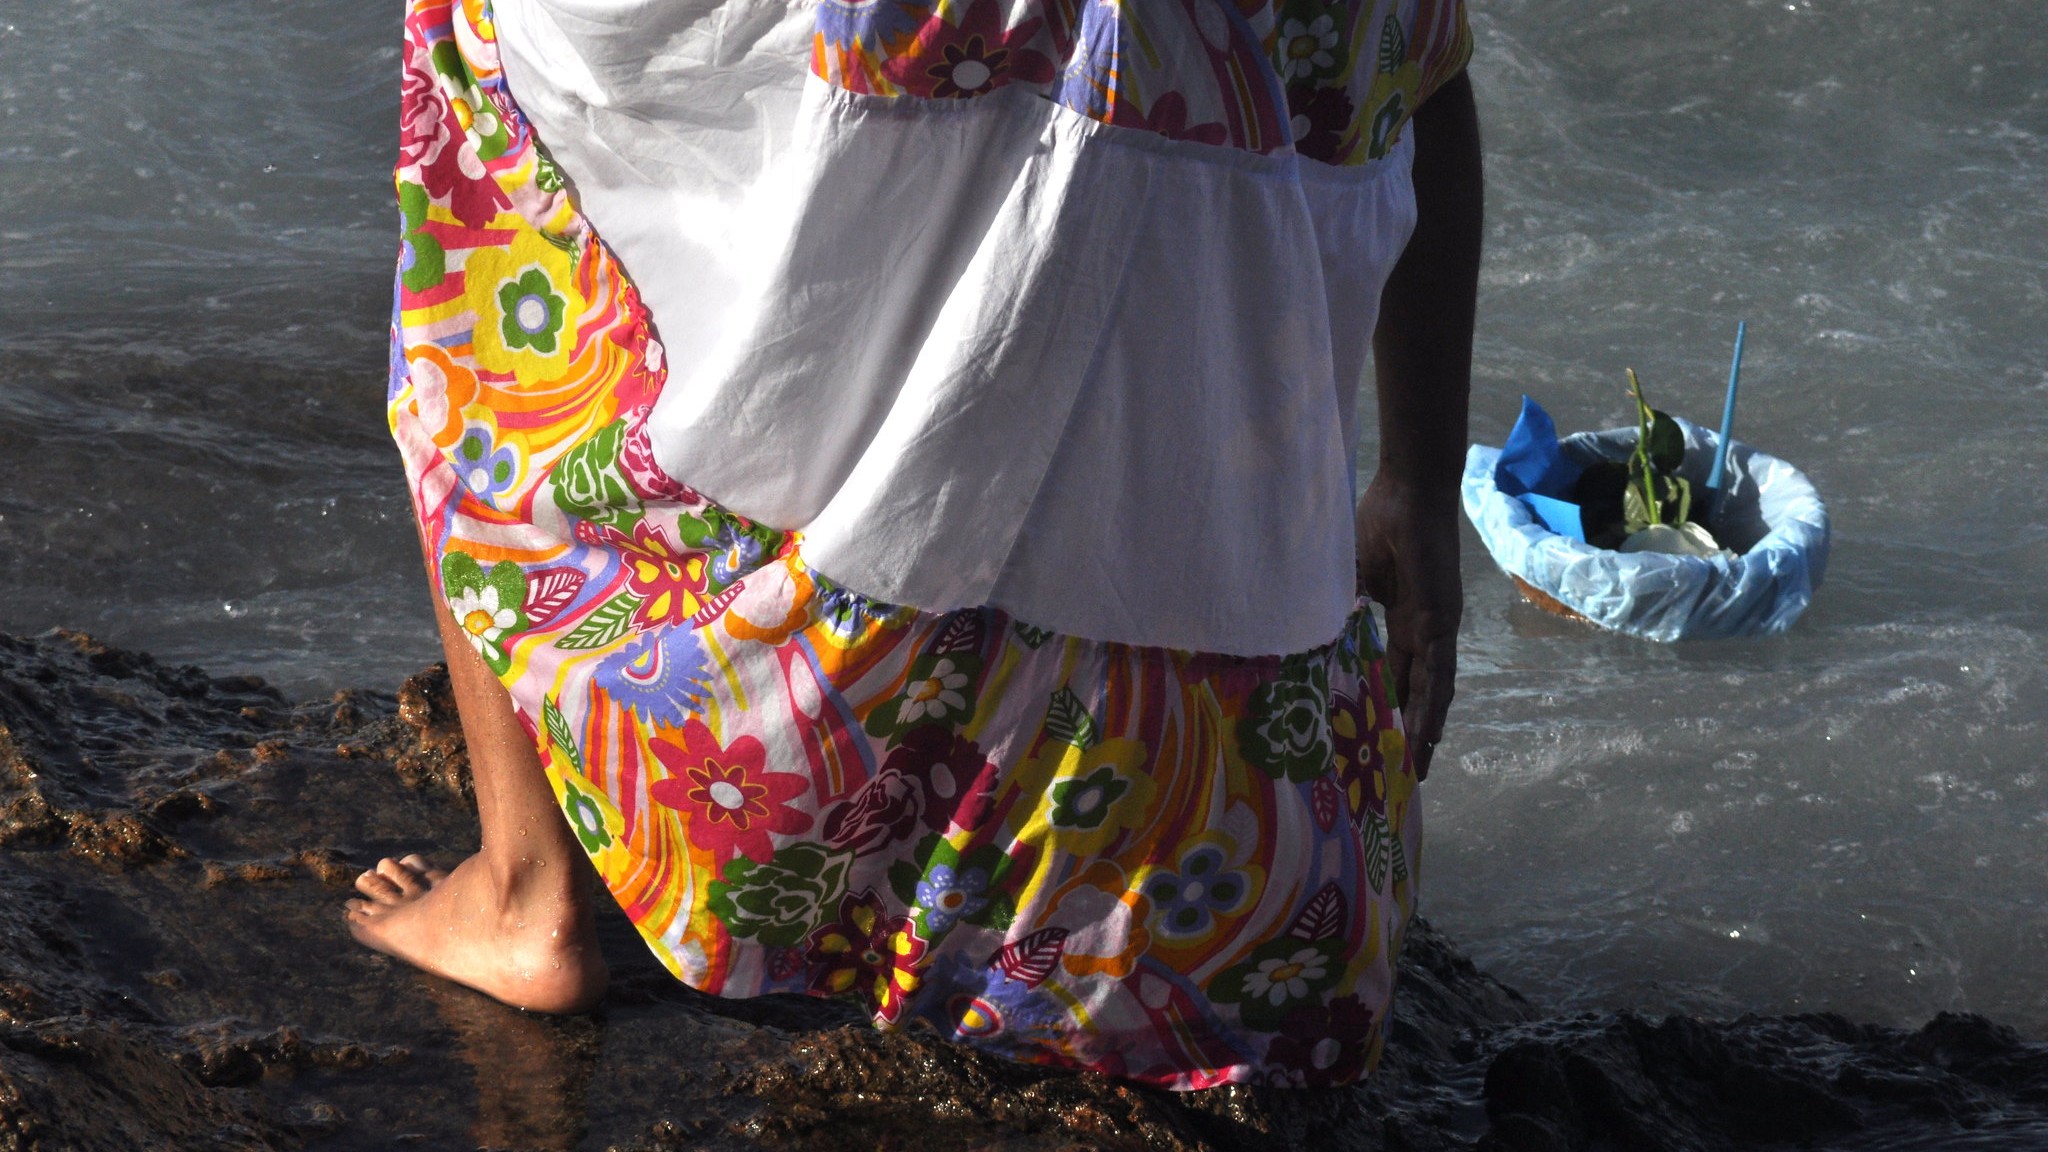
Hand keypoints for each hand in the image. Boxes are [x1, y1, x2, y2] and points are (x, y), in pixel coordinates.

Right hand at [1355, 475, 1461, 779]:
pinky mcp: (1442, 621)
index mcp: (1403, 616)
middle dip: (1410, 729)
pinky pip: (1438, 673)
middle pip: (1417, 690)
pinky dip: (1434, 706)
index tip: (1378, 734)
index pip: (1396, 670)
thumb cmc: (1380, 521)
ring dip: (1424, 730)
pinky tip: (1431, 734)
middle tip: (1402, 768)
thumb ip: (1341, 606)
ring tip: (1416, 767)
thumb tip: (1312, 633)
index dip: (1389, 702)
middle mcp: (1424, 629)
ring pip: (1431, 691)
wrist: (1409, 491)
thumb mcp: (1353, 575)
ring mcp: (1437, 627)